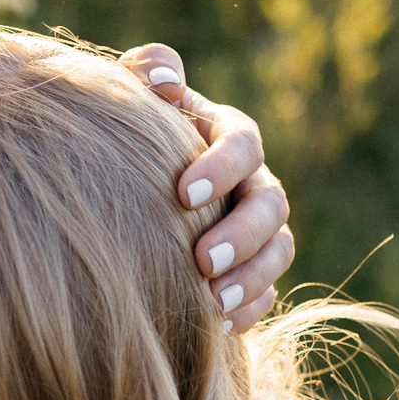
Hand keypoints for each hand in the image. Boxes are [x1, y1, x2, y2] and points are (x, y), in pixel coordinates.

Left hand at [119, 44, 294, 332]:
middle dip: (241, 234)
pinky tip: (219, 327)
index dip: (222, 167)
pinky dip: (251, 308)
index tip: (183, 195)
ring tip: (214, 303)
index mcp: (225, 134)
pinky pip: (269, 291)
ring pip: (279, 250)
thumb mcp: (132, 99)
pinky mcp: (251, 269)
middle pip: (270, 204)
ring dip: (253, 277)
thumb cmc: (125, 137)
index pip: (243, 143)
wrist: (120, 196)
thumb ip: (148, 72)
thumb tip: (161, 78)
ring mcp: (257, 229)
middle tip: (200, 262)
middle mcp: (250, 181)